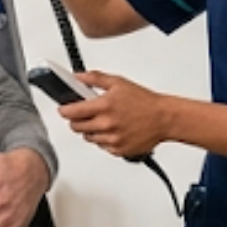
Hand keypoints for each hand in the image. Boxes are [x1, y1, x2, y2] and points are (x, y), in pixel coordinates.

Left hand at [58, 72, 176, 159]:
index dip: (64, 110)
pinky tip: (112, 130)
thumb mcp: (118, 83)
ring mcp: (112, 139)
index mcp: (104, 106)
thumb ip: (95, 78)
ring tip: (103, 121)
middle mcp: (107, 124)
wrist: (164, 118)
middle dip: (76, 120)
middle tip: (83, 114)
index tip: (63, 109)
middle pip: (76, 127)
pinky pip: (101, 146)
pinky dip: (103, 139)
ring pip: (88, 137)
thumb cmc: (145, 102)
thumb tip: (78, 77)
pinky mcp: (118, 150)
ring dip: (90, 130)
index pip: (72, 112)